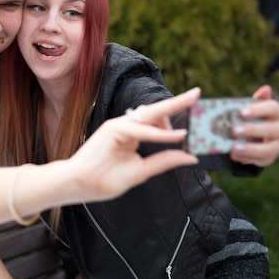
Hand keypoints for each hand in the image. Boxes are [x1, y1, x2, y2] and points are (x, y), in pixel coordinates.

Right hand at [69, 88, 199, 202]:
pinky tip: (177, 135)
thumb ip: (164, 161)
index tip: (195, 107)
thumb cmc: (105, 179)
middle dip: (178, 102)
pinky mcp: (113, 129)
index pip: (157, 121)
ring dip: (172, 112)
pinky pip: (141, 130)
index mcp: (132, 134)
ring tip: (193, 106)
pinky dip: (159, 133)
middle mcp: (126, 126)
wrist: (80, 185)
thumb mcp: (141, 171)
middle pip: (156, 111)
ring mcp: (119, 125)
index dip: (175, 114)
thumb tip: (191, 157)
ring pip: (150, 115)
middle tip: (198, 92)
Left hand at [229, 85, 278, 166]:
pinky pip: (261, 160)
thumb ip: (252, 100)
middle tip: (233, 130)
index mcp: (277, 112)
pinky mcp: (270, 157)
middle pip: (273, 129)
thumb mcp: (248, 108)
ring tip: (234, 148)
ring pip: (270, 148)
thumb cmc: (249, 118)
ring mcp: (278, 144)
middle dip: (253, 130)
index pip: (273, 108)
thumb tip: (266, 88)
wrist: (249, 136)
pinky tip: (234, 155)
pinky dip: (247, 158)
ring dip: (251, 148)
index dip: (258, 110)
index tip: (241, 112)